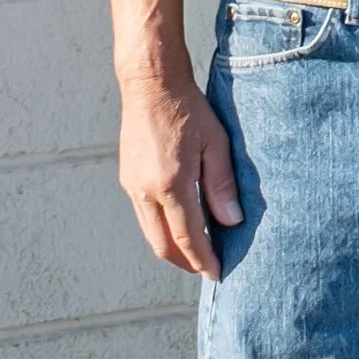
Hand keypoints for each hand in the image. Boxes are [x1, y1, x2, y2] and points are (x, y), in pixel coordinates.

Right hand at [118, 71, 242, 278]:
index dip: (203, 259)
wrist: (151, 85)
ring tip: (196, 251)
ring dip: (171, 248)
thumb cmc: (189, 109)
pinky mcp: (127, 178)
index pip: (188, 236)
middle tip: (207, 268)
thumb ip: (222, 185)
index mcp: (170, 183)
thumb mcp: (216, 143)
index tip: (217, 274)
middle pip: (163, 244)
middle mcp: (145, 190)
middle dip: (185, 262)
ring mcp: (132, 186)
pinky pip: (144, 216)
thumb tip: (232, 222)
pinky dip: (161, 229)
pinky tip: (179, 224)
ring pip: (150, 233)